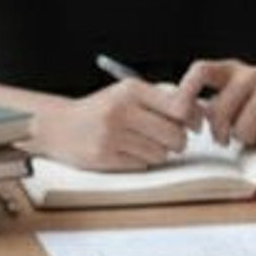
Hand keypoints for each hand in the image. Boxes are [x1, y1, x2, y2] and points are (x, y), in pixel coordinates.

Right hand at [41, 79, 198, 171]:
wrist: (58, 126)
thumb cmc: (101, 109)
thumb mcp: (126, 93)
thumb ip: (160, 99)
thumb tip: (196, 113)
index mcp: (130, 90)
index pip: (178, 106)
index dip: (193, 117)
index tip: (195, 123)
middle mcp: (121, 110)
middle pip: (174, 134)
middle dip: (178, 140)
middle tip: (171, 139)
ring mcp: (111, 135)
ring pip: (160, 153)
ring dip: (158, 152)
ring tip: (143, 143)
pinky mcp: (104, 157)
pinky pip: (142, 165)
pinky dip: (141, 161)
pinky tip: (127, 152)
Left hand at [177, 58, 255, 152]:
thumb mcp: (233, 106)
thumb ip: (210, 109)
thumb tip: (179, 118)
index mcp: (230, 71)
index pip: (201, 70)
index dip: (186, 92)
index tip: (179, 116)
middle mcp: (251, 73)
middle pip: (220, 108)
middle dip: (220, 133)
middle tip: (225, 140)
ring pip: (244, 126)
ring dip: (247, 139)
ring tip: (255, 136)